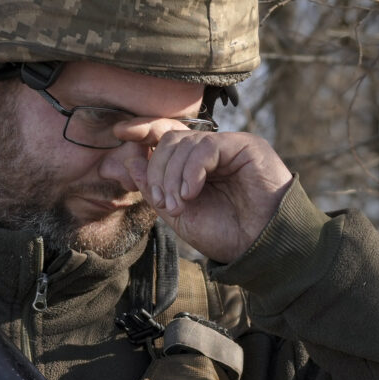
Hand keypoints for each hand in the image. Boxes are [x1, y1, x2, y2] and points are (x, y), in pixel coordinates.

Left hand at [111, 122, 292, 262]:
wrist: (258, 248)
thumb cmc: (225, 235)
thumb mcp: (179, 214)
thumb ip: (155, 189)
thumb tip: (130, 159)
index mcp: (195, 166)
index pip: (165, 137)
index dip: (142, 130)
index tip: (120, 134)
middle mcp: (211, 152)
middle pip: (169, 140)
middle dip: (157, 170)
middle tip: (165, 201)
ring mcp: (228, 147)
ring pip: (184, 143)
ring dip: (173, 176)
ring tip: (181, 203)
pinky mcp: (244, 146)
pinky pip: (206, 147)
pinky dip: (192, 170)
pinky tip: (192, 192)